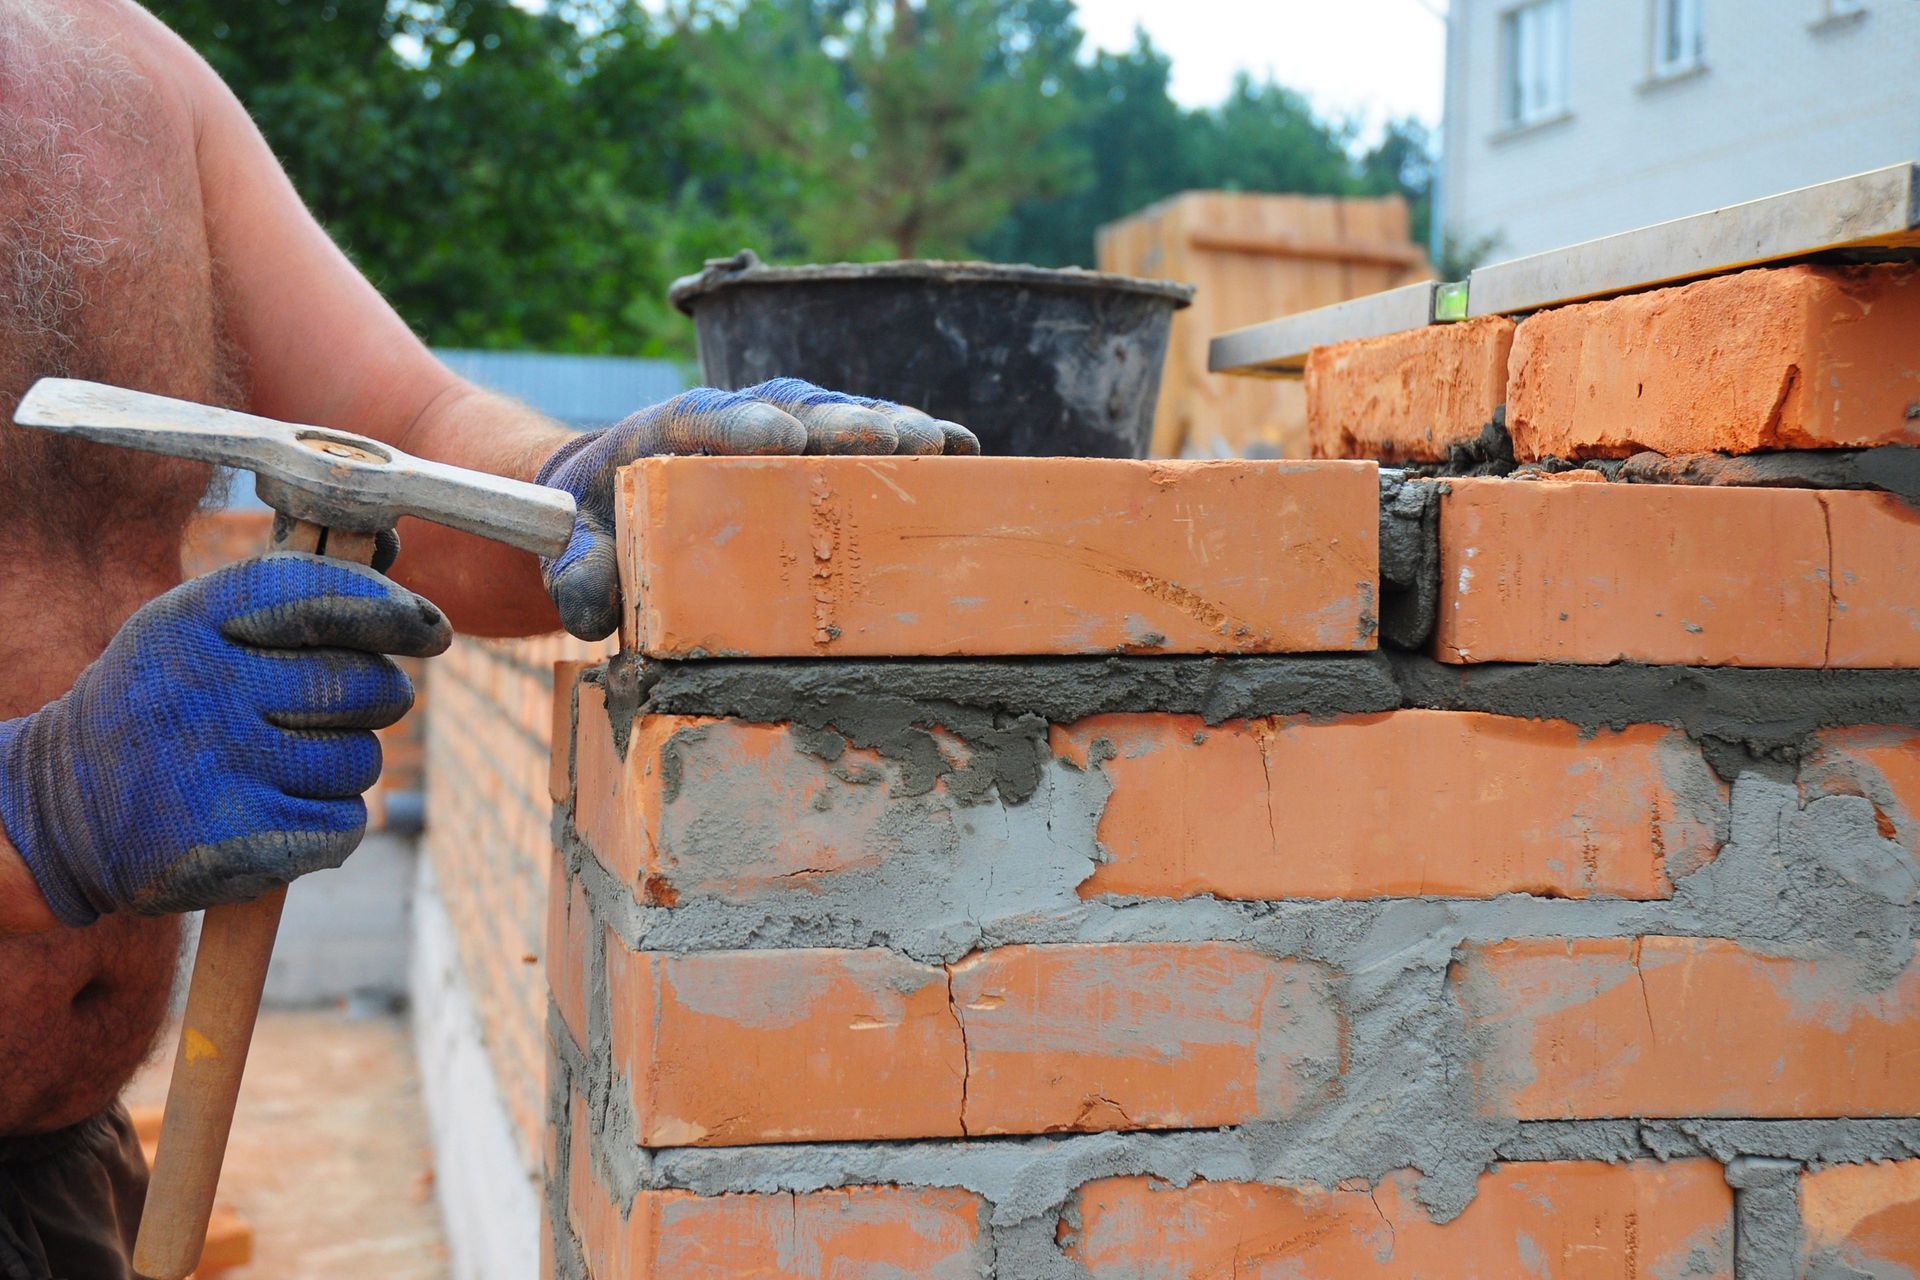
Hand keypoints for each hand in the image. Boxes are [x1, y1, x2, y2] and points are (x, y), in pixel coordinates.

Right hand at [0, 555, 451, 925]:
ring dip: (342, 767)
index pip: (317, 594)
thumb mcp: (194, 631)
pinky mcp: (237, 841)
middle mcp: (204, 690)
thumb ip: (287, 597)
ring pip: (361, 760)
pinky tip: (274, 815)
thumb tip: (401, 558)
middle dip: (373, 698)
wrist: (64, 814)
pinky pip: (344, 824)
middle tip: (333, 709)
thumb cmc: (163, 707)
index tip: (431, 629)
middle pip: (365, 685)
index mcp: (192, 624)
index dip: (390, 608)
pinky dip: (327, 826)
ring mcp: (220, 768)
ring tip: (279, 768)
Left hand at [535, 377, 980, 640]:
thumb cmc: (598, 518)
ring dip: (893, 428)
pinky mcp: (823, 452)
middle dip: (844, 422)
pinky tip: (967, 452)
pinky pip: (872, 441)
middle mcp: (740, 418)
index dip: (744, 424)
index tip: (781, 436)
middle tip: (892, 441)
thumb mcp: (573, 544)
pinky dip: (919, 444)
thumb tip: (591, 611)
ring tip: (942, 447)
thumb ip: (576, 572)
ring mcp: (788, 430)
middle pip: (796, 408)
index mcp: (670, 430)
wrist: (614, 493)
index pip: (706, 417)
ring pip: (843, 418)